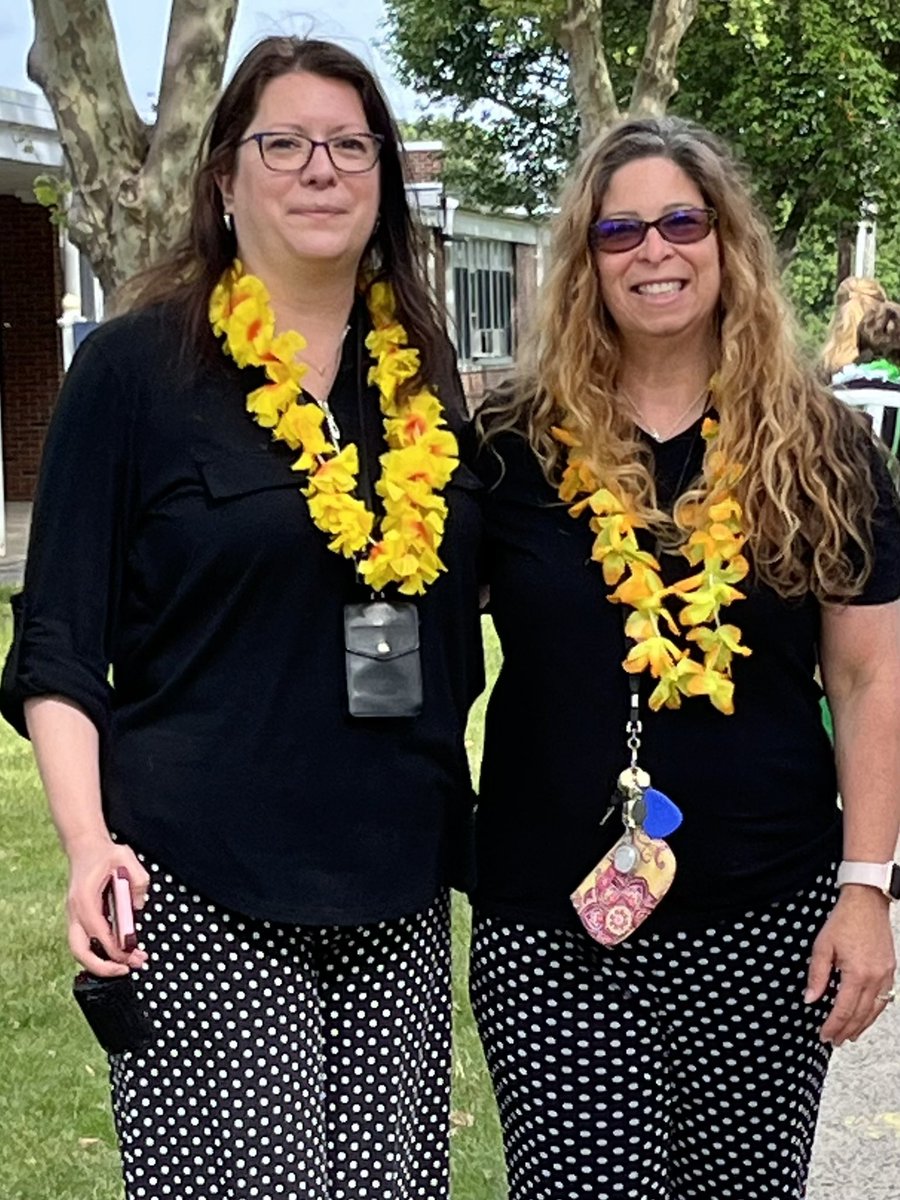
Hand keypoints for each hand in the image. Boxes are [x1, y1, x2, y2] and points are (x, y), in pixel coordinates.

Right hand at [66, 835, 149, 976]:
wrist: (86, 848)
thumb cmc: (104, 853)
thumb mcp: (124, 856)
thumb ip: (137, 879)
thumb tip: (139, 906)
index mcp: (85, 900)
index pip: (97, 932)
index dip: (114, 947)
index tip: (132, 954)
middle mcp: (76, 912)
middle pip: (80, 951)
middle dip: (102, 966)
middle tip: (127, 969)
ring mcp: (76, 918)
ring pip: (81, 951)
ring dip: (103, 962)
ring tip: (130, 964)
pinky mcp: (82, 919)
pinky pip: (88, 943)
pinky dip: (102, 953)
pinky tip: (122, 953)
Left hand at [805, 885, 895, 1046]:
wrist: (867, 902)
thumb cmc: (844, 920)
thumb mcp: (822, 946)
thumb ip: (817, 975)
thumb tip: (810, 999)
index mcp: (857, 974)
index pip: (843, 1009)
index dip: (832, 1025)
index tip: (824, 1035)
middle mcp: (875, 978)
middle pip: (860, 1014)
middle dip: (846, 1030)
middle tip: (834, 1040)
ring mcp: (886, 975)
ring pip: (875, 1010)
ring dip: (861, 1025)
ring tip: (849, 1035)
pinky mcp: (890, 970)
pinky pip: (883, 998)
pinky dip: (873, 1011)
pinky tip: (865, 1016)